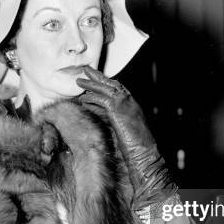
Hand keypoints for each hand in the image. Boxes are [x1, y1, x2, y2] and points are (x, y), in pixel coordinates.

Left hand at [76, 66, 176, 208]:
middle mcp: (130, 101)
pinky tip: (83, 99)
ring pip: (105, 88)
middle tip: (86, 70)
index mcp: (133, 104)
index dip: (107, 82)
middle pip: (111, 83)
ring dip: (91, 84)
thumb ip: (118, 120)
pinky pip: (100, 99)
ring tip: (79, 80)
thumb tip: (105, 117)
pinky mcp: (117, 109)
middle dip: (98, 76)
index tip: (97, 78)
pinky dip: (91, 98)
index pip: (119, 88)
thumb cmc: (138, 147)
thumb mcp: (127, 129)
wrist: (145, 153)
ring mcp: (124, 103)